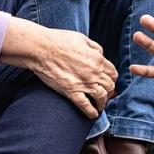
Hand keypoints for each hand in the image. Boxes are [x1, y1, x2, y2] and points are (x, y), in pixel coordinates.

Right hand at [1, 18, 116, 118]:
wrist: (41, 49)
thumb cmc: (59, 41)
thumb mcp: (82, 38)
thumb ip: (95, 47)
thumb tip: (101, 55)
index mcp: (97, 59)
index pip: (112, 73)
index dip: (112, 78)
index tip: (109, 81)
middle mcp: (93, 73)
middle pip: (109, 86)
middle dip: (110, 91)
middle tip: (107, 94)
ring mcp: (83, 83)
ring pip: (101, 97)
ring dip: (103, 103)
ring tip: (101, 105)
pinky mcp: (71, 92)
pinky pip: (85, 106)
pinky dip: (91, 112)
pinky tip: (93, 115)